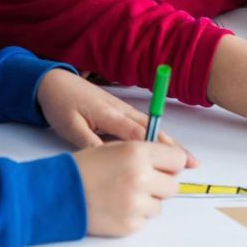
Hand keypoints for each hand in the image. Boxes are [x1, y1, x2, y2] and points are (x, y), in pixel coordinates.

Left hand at [37, 69, 195, 165]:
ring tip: (187, 160)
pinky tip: (166, 150)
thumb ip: (90, 143)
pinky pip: (145, 127)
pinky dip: (159, 139)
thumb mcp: (70, 126)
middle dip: (174, 148)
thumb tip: (109, 161)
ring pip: (153, 128)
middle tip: (192, 164)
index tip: (173, 163)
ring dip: (170, 144)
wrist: (54, 82)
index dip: (159, 148)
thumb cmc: (61, 104)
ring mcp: (124, 110)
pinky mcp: (122, 112)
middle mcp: (123, 111)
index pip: (139, 134)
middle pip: (154, 131)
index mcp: (110, 114)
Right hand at [73, 142, 187, 235]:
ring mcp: (135, 204)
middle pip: (173, 186)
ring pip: (159, 205)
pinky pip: (144, 221)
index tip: (161, 168)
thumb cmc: (83, 168)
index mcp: (138, 153)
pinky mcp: (129, 225)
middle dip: (159, 185)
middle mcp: (141, 177)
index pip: (178, 159)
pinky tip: (114, 208)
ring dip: (146, 202)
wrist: (54, 194)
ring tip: (120, 196)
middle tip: (138, 184)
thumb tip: (176, 163)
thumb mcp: (114, 148)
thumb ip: (145, 153)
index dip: (169, 164)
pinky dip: (133, 217)